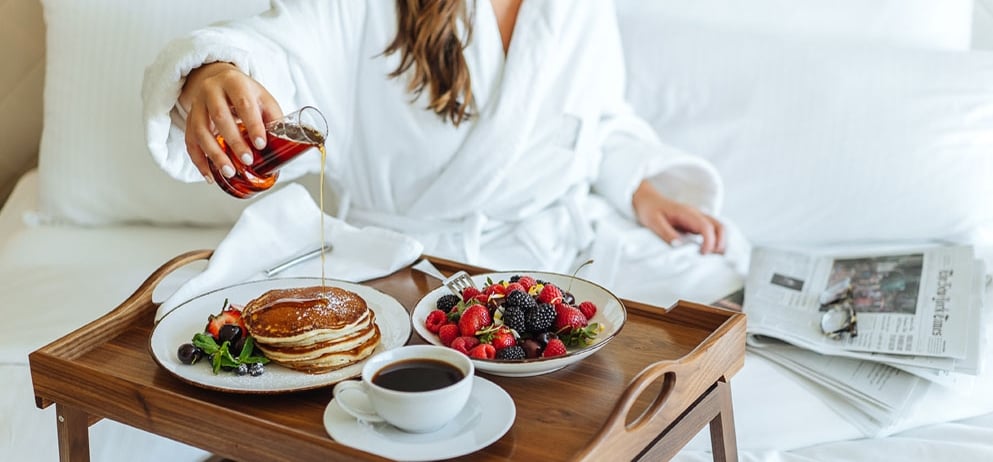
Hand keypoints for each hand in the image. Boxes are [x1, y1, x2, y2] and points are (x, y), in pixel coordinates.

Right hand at [179, 62, 281, 180]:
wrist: (218, 79)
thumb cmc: (245, 92)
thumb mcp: (263, 98)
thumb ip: (272, 118)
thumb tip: (284, 145)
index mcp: (235, 82)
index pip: (244, 104)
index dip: (253, 125)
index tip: (261, 144)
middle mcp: (212, 91)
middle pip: (220, 117)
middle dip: (234, 142)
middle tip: (247, 161)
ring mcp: (197, 105)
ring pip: (201, 131)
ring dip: (214, 154)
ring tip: (230, 171)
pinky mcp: (189, 119)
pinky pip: (190, 141)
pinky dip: (199, 160)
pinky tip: (210, 175)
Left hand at [631, 180, 725, 253]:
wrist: (647, 200)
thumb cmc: (649, 210)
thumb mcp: (653, 222)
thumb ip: (666, 233)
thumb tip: (679, 245)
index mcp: (687, 213)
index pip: (706, 226)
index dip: (709, 241)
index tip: (702, 254)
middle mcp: (696, 214)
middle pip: (719, 226)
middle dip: (720, 243)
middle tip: (710, 257)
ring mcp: (697, 218)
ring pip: (718, 228)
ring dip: (720, 242)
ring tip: (711, 256)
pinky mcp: (696, 223)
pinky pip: (711, 230)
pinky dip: (715, 241)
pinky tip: (708, 251)